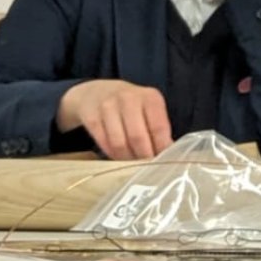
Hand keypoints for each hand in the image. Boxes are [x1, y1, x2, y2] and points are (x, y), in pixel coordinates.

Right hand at [56, 79, 172, 159]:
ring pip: (120, 143)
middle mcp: (129, 99)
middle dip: (143, 157)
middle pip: (138, 137)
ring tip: (133, 165)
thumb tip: (168, 153)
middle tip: (147, 168)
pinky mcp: (92, 118)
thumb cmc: (131, 104)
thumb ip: (158, 127)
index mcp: (149, 97)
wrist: (97, 92)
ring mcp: (108, 107)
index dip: (161, 148)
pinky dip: (113, 155)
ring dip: (127, 159)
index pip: (159, 127)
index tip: (163, 162)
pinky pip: (104, 144)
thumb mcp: (148, 108)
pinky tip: (118, 157)